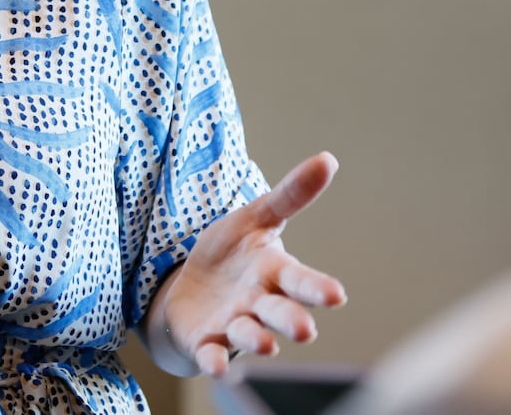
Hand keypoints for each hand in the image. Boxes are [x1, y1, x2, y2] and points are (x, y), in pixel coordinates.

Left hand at [156, 152, 347, 377]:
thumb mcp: (254, 218)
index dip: (316, 288)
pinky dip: (215, 361)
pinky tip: (217, 366)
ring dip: (257, 340)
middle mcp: (259, 304)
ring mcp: (233, 325)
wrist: (189, 287)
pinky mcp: (206, 342)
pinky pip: (212, 354)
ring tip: (265, 344)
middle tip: (305, 329)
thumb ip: (290, 196)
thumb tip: (328, 159)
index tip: (336, 295)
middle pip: (279, 313)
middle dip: (292, 320)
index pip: (300, 280)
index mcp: (274, 274)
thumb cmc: (230, 254)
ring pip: (250, 335)